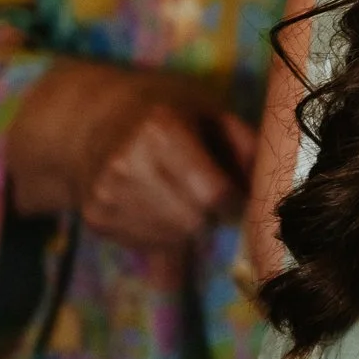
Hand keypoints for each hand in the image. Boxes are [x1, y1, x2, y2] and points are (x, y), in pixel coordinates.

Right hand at [7, 62, 253, 248]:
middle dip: (213, 214)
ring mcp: (106, 195)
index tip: (238, 193)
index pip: (214, 192)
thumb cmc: (166, 113)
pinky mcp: (95, 219)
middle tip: (211, 194)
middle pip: (194, 221)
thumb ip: (246, 147)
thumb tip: (265, 189)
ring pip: (174, 238)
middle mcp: (127, 164)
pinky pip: (149, 246)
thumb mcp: (212, 112)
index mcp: (161, 131)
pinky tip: (161, 206)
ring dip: (190, 226)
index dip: (236, 200)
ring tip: (183, 195)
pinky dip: (166, 234)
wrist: (94, 121)